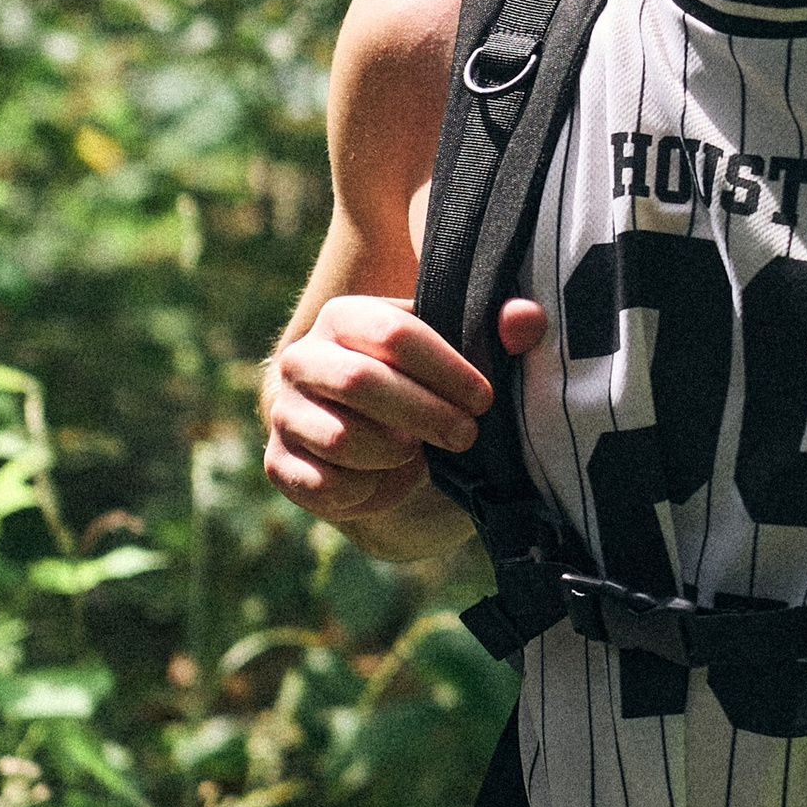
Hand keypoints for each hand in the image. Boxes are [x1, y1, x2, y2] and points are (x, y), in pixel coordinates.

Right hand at [264, 294, 546, 536]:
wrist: (381, 445)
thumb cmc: (428, 387)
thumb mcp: (466, 356)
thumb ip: (503, 333)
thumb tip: (527, 320)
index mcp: (344, 316)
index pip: (394, 333)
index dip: (446, 369)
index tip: (484, 399)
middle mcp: (301, 358)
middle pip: (361, 381)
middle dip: (426, 415)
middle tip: (467, 437)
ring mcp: (284, 412)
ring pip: (341, 438)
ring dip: (395, 453)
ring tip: (419, 452)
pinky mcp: (279, 464)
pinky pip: (324, 485)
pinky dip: (366, 490)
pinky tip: (384, 478)